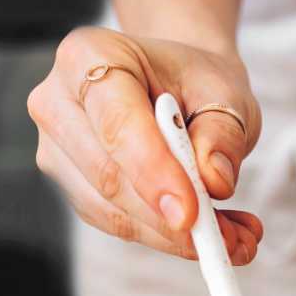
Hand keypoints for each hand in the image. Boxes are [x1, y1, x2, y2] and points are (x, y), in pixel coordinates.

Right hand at [28, 27, 262, 263]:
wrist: (177, 90)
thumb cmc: (195, 83)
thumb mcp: (224, 93)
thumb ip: (222, 134)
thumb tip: (214, 181)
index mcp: (89, 56)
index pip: (117, 124)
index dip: (153, 172)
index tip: (192, 214)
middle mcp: (59, 104)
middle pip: (109, 177)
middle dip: (173, 220)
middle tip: (233, 239)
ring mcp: (60, 152)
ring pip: (114, 213)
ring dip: (177, 237)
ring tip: (236, 238)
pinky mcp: (74, 190)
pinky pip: (119, 226)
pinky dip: (168, 239)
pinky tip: (211, 234)